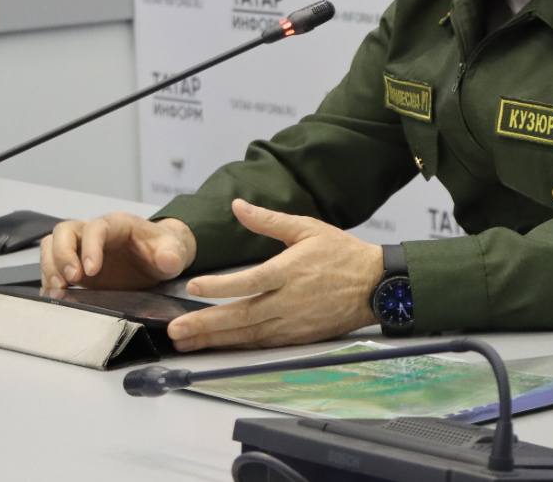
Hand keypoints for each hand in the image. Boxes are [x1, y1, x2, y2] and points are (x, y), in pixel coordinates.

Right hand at [40, 213, 197, 290]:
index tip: (91, 271)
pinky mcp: (75, 266)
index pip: (95, 228)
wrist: (157, 258)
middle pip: (64, 231)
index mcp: (117, 224)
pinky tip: (57, 295)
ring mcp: (81, 248)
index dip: (89, 247)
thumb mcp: (173, 251)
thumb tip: (167, 260)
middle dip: (62, 255)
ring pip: (52, 245)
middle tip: (71, 281)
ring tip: (59, 290)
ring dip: (51, 267)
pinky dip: (50, 279)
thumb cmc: (161, 249)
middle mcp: (94, 232)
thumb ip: (172, 254)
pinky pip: (52, 265)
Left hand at [166, 199, 381, 350]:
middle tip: (176, 330)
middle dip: (205, 325)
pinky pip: (262, 345)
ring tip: (186, 342)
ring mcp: (293, 323)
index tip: (193, 287)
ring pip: (248, 336)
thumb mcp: (307, 228)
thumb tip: (238, 206)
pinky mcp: (298, 338)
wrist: (376, 286)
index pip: (248, 281)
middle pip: (241, 316)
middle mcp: (289, 301)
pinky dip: (237, 347)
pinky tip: (217, 347)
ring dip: (215, 340)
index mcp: (290, 271)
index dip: (219, 287)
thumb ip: (268, 221)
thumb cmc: (343, 255)